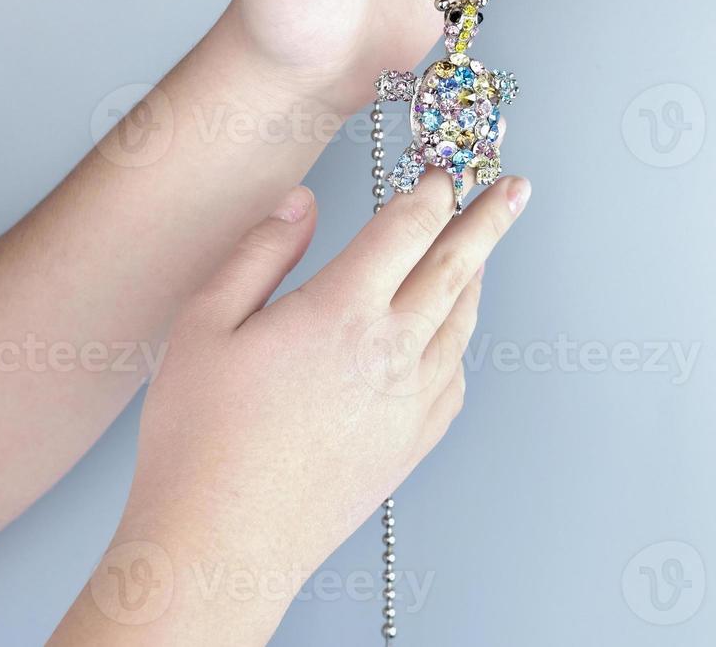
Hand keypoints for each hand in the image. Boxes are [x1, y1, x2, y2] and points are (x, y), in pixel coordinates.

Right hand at [59, 171, 529, 643]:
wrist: (225, 541)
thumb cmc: (201, 439)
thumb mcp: (205, 324)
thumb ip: (260, 252)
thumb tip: (301, 203)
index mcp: (342, 310)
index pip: (408, 229)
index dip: (430, 192)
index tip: (442, 173)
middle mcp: (391, 350)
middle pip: (455, 266)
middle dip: (488, 219)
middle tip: (514, 189)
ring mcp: (411, 400)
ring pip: (462, 321)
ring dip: (476, 276)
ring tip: (483, 250)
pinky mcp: (413, 442)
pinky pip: (455, 375)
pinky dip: (460, 340)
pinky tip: (449, 333)